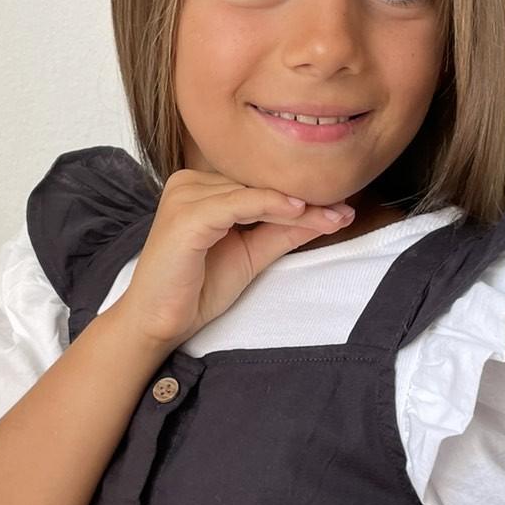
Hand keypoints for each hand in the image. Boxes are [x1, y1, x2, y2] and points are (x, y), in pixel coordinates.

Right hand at [116, 169, 355, 347]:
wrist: (158, 322)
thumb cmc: (195, 289)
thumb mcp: (252, 254)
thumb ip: (284, 232)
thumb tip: (329, 215)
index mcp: (200, 187)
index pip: (258, 186)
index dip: (301, 196)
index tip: (342, 208)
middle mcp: (189, 183)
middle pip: (258, 186)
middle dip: (306, 201)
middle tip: (346, 211)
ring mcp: (184, 196)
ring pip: (254, 193)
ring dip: (297, 207)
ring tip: (334, 216)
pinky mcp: (186, 215)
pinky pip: (239, 203)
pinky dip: (272, 206)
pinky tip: (300, 210)